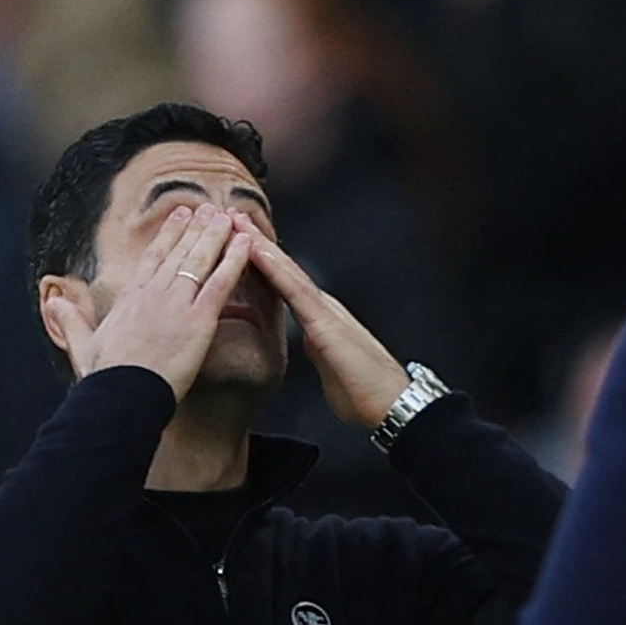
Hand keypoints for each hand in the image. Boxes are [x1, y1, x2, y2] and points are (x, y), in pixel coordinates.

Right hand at [42, 204, 253, 401]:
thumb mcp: (81, 344)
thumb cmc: (104, 378)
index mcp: (129, 298)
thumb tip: (53, 303)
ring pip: (200, 260)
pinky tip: (247, 243)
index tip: (179, 216)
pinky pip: (222, 283)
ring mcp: (177, 304)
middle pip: (179, 252)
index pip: (152, 257)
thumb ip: (71, 321)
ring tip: (229, 216)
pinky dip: (236, 261)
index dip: (168, 235)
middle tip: (209, 208)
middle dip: (196, 228)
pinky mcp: (199, 320)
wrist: (122, 396)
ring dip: (216, 235)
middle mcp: (153, 294)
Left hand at [244, 233, 409, 427]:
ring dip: (261, 247)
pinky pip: (295, 292)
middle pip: (285, 271)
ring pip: (288, 273)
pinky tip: (257, 253)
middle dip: (258, 244)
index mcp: (322, 321)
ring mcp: (327, 314)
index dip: (263, 262)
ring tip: (237, 223)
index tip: (239, 243)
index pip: (286, 285)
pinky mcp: (326, 325)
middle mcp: (325, 309)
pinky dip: (275, 269)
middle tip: (232, 218)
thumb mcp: (332, 368)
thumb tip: (313, 341)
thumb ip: (321, 350)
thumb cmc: (365, 394)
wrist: (393, 406)